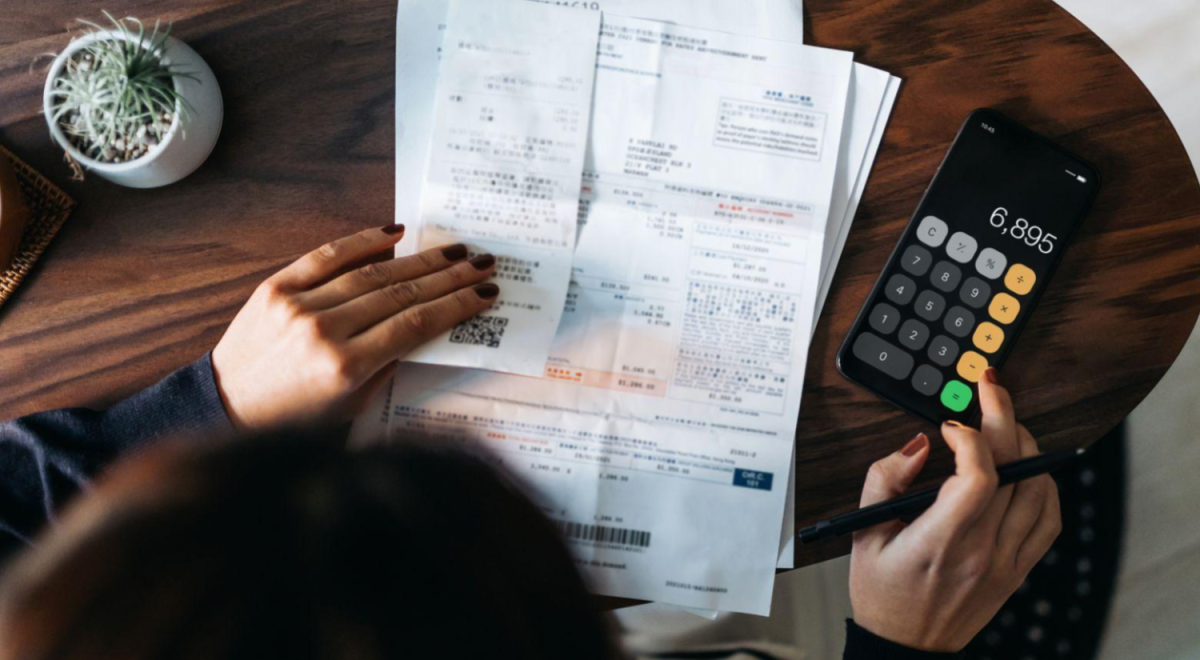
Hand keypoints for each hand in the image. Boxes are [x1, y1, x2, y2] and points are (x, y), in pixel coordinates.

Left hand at [211, 225, 498, 430]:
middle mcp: (323, 332)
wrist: (226, 406)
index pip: (415, 325)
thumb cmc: (293, 417)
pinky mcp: (276, 287)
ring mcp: (298, 306)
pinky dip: (363, 241)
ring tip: (454, 250)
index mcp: (346, 368)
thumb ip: (388, 364)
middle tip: (481, 263)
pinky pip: (326, 256)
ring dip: (419, 260)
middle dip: (449, 277)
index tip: (485, 295)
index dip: (456, 307)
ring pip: (372, 273)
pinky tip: (395, 232)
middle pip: (401, 294)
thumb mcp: (352, 404)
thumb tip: (427, 324)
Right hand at [848, 368, 1061, 651]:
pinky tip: (1027, 467)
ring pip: (1039, 488)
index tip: (949, 425)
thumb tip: (919, 443)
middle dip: (1003, 416)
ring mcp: (1005, 562)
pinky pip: (1048, 518)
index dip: (970, 438)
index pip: (977, 477)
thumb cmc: (881, 592)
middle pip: (1012, 470)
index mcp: (938, 542)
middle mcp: (980, 552)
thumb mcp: (862, 533)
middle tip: (990, 387)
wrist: (906, 646)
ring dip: (1027, 445)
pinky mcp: (1019, 569)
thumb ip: (884, 480)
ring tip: (1006, 423)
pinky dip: (1044, 484)